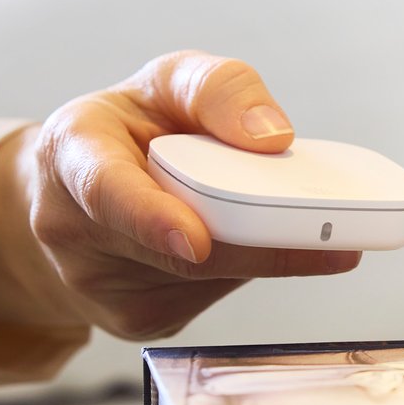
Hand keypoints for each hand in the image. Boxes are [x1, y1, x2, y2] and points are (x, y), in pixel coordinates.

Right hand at [0, 52, 359, 374]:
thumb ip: (218, 90)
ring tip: (287, 219)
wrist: (75, 191)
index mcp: (71, 153)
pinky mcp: (128, 321)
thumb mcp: (168, 82)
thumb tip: (273, 138)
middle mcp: (69, 227)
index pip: (105, 189)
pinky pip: (204, 300)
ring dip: (255, 253)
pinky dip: (239, 270)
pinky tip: (240, 241)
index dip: (150, 218)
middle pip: (174, 253)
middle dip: (255, 246)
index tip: (196, 241)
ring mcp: (95, 285)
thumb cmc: (129, 128)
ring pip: (200, 281)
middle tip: (334, 240)